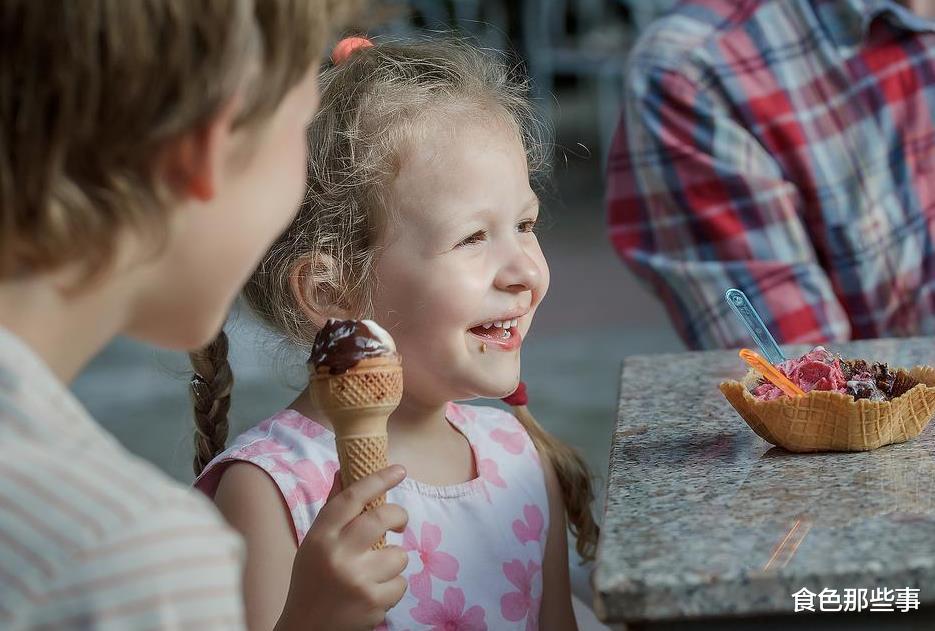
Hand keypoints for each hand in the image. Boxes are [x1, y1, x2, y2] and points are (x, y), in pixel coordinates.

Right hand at [276, 465, 408, 630]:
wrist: (305, 630)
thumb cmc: (312, 582)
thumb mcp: (314, 544)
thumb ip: (332, 511)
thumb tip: (344, 472)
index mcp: (320, 536)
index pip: (352, 497)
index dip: (378, 479)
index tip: (399, 470)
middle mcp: (338, 554)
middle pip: (382, 517)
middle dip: (399, 515)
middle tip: (400, 521)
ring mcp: (357, 579)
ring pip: (399, 555)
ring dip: (393, 562)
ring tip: (375, 572)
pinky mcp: (373, 602)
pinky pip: (401, 583)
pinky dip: (393, 588)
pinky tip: (374, 594)